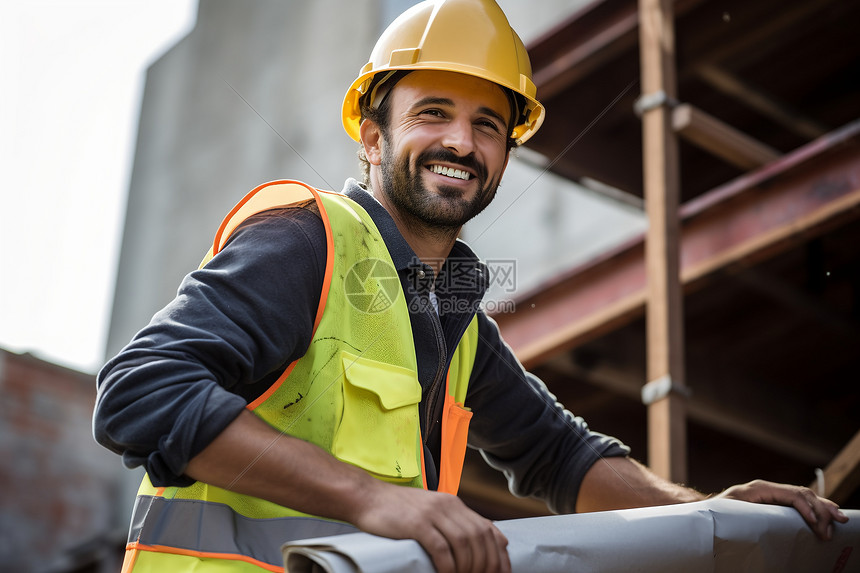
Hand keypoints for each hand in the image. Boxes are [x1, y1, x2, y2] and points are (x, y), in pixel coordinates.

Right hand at [353, 479, 509, 572]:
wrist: (367, 497)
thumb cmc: (397, 510)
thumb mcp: (431, 510)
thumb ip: (453, 521)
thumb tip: (479, 538)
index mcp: (454, 504)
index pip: (488, 529)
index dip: (499, 555)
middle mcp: (448, 506)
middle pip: (479, 538)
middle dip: (487, 565)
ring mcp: (432, 513)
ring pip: (464, 544)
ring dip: (468, 568)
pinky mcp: (417, 523)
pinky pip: (441, 548)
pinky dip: (448, 566)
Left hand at [714, 479, 848, 539]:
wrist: (707, 511)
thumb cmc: (717, 513)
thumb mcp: (730, 514)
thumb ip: (745, 516)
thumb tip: (759, 524)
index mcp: (758, 489)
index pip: (790, 494)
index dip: (806, 508)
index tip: (815, 524)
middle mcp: (769, 489)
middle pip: (802, 494)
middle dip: (820, 510)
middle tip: (830, 530)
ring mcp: (774, 494)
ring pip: (805, 497)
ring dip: (823, 508)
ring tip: (840, 520)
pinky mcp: (776, 502)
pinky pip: (800, 502)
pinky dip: (817, 508)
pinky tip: (830, 514)